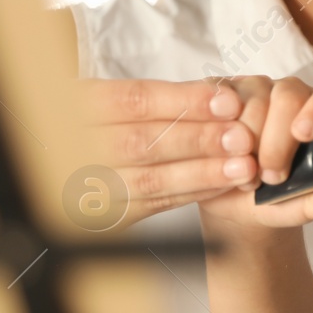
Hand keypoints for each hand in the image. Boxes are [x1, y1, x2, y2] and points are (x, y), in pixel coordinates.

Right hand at [76, 77, 258, 222]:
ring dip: (202, 173)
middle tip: (242, 138)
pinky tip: (223, 184)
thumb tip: (221, 96)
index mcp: (77, 105)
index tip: (229, 103)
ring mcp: (85, 186)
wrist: (68, 163)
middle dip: (198, 140)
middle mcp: (73, 145)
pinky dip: (192, 194)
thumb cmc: (105, 124)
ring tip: (243, 167)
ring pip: (148, 180)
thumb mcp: (116, 99)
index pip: (133, 101)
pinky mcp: (103, 215)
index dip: (184, 102)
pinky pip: (152, 205)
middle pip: (141, 143)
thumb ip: (161, 98)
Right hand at [195, 75, 312, 229]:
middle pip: (290, 95)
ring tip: (246, 172)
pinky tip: (222, 156)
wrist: (235, 203)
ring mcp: (256, 90)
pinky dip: (220, 133)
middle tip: (271, 177)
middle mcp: (292, 94)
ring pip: (253, 99)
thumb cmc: (278, 197)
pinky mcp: (223, 94)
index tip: (305, 134)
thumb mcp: (303, 208)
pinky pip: (220, 103)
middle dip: (278, 140)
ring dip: (246, 142)